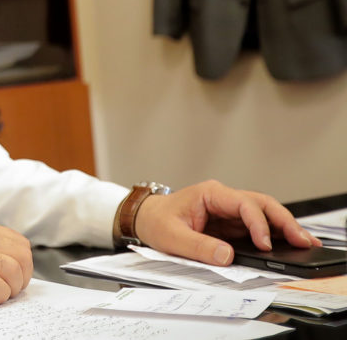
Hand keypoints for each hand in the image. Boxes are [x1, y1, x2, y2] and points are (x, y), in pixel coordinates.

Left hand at [134, 180, 321, 264]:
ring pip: (264, 213)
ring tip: (304, 242)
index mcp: (210, 194)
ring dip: (283, 226)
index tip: (265, 244)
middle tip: (302, 239)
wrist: (146, 218)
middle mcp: (223, 198)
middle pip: (262, 204)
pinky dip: (274, 234)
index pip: (243, 204)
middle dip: (283, 220)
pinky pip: (257, 226)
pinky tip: (288, 244)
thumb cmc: (156, 221)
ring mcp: (229, 210)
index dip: (257, 224)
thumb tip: (227, 256)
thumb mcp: (172, 237)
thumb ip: (198, 246)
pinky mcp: (231, 223)